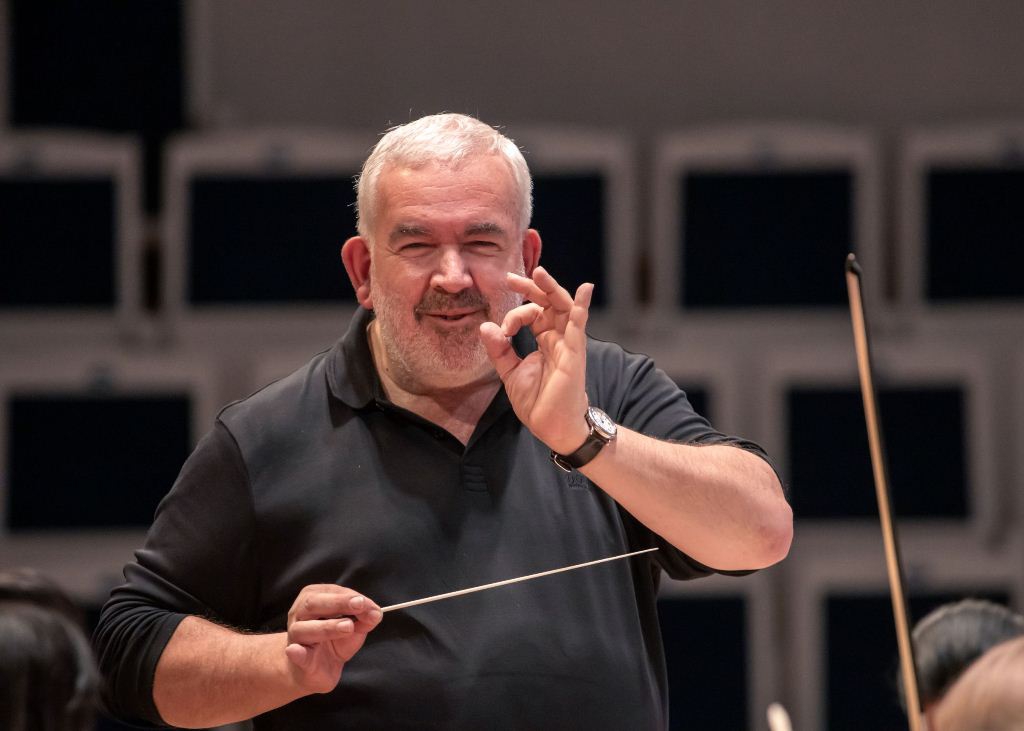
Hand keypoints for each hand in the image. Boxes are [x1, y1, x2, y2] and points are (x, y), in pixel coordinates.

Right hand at [284, 584, 382, 693]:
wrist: (318, 670)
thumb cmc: (335, 642)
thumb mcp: (354, 628)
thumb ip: (365, 619)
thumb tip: (376, 613)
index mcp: (314, 598)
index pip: (333, 592)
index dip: (352, 596)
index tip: (368, 603)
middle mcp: (300, 614)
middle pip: (314, 603)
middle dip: (339, 602)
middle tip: (359, 605)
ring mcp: (296, 637)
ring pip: (305, 628)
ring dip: (328, 626)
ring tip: (348, 626)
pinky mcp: (297, 660)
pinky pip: (295, 654)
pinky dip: (296, 652)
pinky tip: (295, 650)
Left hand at [479, 266, 592, 454]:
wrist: (552, 427)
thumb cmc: (537, 402)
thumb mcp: (510, 372)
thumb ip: (499, 349)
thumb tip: (486, 326)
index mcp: (545, 340)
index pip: (533, 313)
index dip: (515, 314)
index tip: (501, 330)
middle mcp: (558, 338)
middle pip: (549, 303)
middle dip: (532, 288)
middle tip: (511, 278)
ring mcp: (568, 344)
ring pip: (563, 308)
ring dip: (551, 289)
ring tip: (539, 273)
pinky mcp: (574, 354)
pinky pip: (579, 326)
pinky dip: (582, 306)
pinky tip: (585, 290)